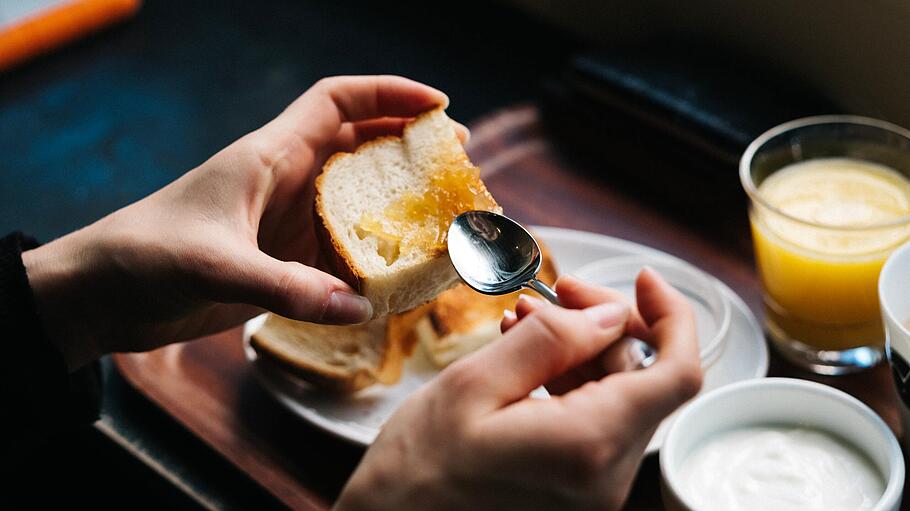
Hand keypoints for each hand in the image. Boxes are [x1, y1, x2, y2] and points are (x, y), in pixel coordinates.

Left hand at [23, 76, 464, 370]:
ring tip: (444, 216)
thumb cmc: (148, 256)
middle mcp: (286, 182)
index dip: (390, 92)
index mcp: (270, 155)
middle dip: (410, 146)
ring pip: (357, 200)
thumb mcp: (217, 266)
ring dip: (397, 204)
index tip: (440, 104)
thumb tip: (360, 305)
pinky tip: (401, 273)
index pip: (337, 101)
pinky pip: (341, 251)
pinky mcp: (283, 261)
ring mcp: (287, 222)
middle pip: (360, 146)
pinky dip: (374, 256)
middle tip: (458, 161)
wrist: (104, 294)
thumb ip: (288, 288)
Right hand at [336, 269, 701, 510]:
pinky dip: (567, 386)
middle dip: (603, 327)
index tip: (643, 279)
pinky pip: (592, 426)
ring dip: (579, 354)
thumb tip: (609, 316)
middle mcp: (605, 478)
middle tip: (553, 294)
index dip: (672, 316)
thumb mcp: (473, 386)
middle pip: (641, 381)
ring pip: (616, 401)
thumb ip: (550, 342)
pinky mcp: (576, 495)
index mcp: (588, 446)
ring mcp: (593, 493)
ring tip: (521, 323)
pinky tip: (524, 361)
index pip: (678, 374)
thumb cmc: (416, 469)